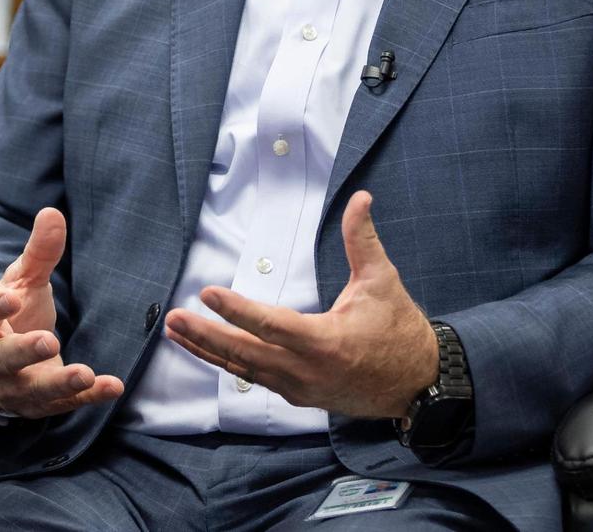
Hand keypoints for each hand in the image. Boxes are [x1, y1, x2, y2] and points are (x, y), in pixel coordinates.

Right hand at [0, 207, 123, 418]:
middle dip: (24, 352)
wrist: (3, 361)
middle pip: (3, 361)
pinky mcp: (40, 405)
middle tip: (48, 341)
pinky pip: (63, 405)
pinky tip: (112, 386)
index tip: (11, 296)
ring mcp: (14, 388)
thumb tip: (52, 212)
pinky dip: (89, 398)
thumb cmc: (13, 312)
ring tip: (86, 374)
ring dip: (59, 384)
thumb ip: (39, 251)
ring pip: (32, 391)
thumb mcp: (22, 280)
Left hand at [164, 191, 437, 418]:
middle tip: (173, 318)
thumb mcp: (381, 280)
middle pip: (244, 354)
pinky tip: (209, 350)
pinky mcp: (300, 395)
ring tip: (176, 332)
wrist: (418, 384)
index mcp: (324, 342)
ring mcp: (300, 388)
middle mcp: (305, 371)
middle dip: (205, 336)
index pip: (269, 324)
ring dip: (208, 351)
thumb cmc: (399, 329)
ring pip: (244, 370)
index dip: (236, 309)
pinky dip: (230, 364)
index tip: (207, 293)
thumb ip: (362, 239)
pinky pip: (256, 379)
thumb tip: (360, 197)